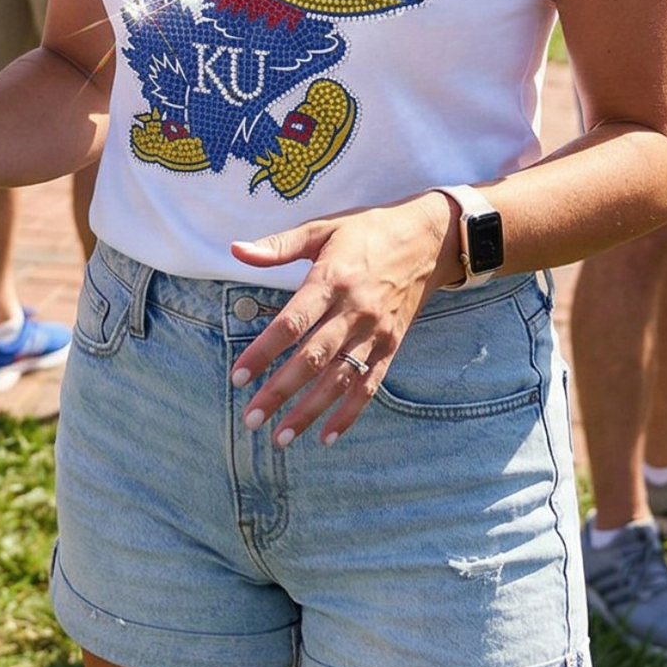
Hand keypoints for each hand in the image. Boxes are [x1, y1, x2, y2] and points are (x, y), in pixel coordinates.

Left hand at [228, 192, 455, 447]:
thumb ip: (279, 246)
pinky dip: (350, 414)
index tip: (238, 377)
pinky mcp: (391, 345)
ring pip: (340, 379)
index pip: (291, 323)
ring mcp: (375, 331)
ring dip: (310, 411)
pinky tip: (327, 437)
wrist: (430, 238)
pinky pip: (370, 385)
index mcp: (331, 280)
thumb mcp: (323, 228)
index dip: (263, 352)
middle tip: (251, 418)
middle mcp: (354, 310)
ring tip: (280, 438)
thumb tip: (235, 250)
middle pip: (313, 359)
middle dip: (279, 392)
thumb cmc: (369, 231)